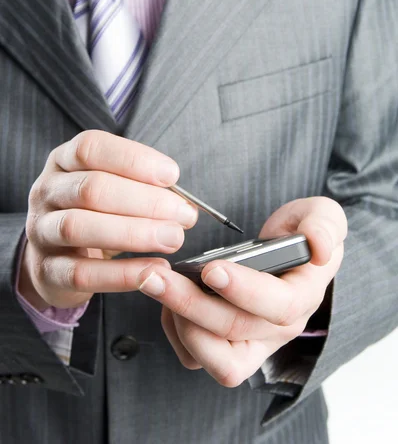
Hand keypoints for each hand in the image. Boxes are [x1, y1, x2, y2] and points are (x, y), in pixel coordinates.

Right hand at [20, 130, 197, 310]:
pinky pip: (82, 273)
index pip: (90, 148)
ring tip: (173, 238)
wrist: (54, 257)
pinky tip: (153, 270)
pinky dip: (121, 274)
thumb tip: (182, 202)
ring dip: (134, 233)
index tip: (171, 174)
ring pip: (78, 227)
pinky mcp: (48, 271)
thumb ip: (140, 186)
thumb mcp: (109, 188)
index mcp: (63, 162)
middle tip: (183, 215)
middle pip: (90, 189)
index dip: (133, 159)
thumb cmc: (93, 213)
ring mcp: (41, 232)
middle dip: (144, 201)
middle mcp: (47, 192)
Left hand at [136, 197, 346, 386]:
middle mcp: (278, 328)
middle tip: (157, 276)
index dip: (244, 291)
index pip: (279, 306)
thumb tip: (319, 249)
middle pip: (235, 330)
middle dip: (191, 303)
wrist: (286, 251)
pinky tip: (166, 299)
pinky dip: (175, 333)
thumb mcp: (322, 216)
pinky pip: (196, 357)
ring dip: (180, 324)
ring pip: (215, 359)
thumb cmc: (301, 233)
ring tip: (158, 285)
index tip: (211, 269)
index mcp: (303, 295)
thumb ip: (325, 226)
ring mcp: (253, 342)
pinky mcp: (227, 346)